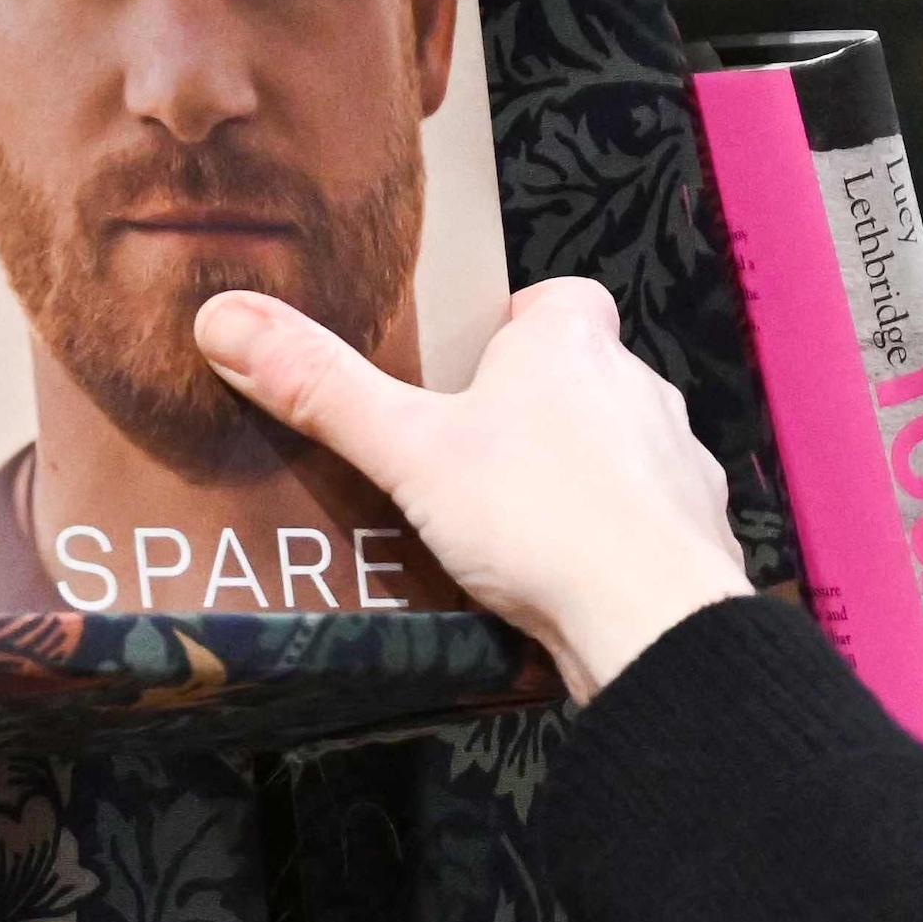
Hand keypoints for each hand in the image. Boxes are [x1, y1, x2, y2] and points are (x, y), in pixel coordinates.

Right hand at [196, 278, 751, 697]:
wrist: (653, 622)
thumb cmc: (536, 517)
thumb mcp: (408, 451)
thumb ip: (322, 390)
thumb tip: (225, 318)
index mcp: (572, 341)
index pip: (557, 299)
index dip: (516, 326)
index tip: (470, 370)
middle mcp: (638, 386)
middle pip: (581, 376)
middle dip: (533, 410)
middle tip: (464, 459)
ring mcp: (677, 462)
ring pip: (616, 451)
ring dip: (574, 478)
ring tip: (508, 531)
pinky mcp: (697, 535)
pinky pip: (644, 523)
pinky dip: (610, 543)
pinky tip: (566, 583)